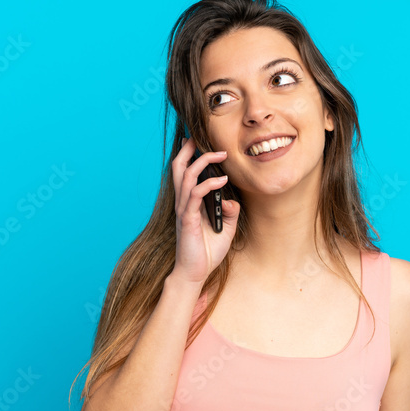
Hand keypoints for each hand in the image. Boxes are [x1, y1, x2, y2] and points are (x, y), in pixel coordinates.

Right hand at [170, 137, 239, 285]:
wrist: (194, 274)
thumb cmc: (207, 253)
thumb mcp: (226, 229)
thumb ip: (230, 213)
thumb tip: (231, 200)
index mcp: (188, 202)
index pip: (184, 172)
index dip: (189, 154)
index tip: (199, 141)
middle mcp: (183, 203)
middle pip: (178, 167)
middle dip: (188, 149)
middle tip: (200, 136)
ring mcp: (183, 210)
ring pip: (186, 176)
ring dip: (203, 162)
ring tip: (220, 154)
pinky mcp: (187, 219)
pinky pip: (195, 195)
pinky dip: (209, 185)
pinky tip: (223, 182)